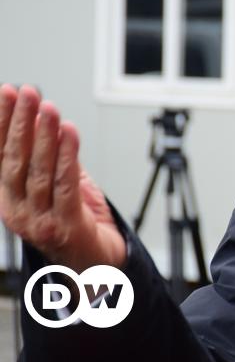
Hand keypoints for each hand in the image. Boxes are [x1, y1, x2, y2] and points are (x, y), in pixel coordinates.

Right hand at [0, 84, 125, 271]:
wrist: (97, 268)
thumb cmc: (77, 224)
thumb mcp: (59, 185)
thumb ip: (52, 158)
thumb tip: (45, 120)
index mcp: (9, 200)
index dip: (1, 122)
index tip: (6, 92)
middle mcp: (17, 211)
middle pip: (15, 160)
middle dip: (19, 122)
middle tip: (27, 93)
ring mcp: (40, 221)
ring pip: (39, 171)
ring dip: (43, 135)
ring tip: (49, 107)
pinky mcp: (66, 226)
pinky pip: (66, 184)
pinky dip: (68, 155)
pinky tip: (69, 132)